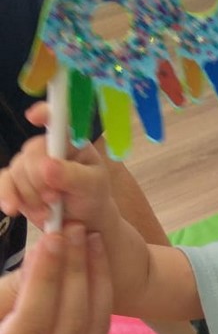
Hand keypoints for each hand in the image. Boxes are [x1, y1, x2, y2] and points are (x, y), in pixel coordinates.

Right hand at [0, 102, 108, 229]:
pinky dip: (8, 196)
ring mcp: (29, 164)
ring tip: (49, 212)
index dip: (44, 113)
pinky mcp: (16, 181)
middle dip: (40, 180)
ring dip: (31, 196)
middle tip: (55, 198)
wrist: (83, 219)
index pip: (57, 120)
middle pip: (31, 154)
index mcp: (70, 141)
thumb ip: (73, 176)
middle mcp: (47, 147)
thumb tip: (47, 166)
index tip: (34, 117)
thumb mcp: (92, 186)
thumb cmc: (92, 195)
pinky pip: (4, 183)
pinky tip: (12, 209)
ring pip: (17, 172)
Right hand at [0, 224, 111, 333]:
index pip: (34, 319)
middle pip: (70, 320)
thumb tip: (49, 250)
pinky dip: (101, 291)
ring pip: (92, 323)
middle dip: (76, 269)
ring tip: (89, 238)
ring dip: (94, 275)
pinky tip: (96, 260)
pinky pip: (98, 326)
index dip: (47, 276)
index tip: (53, 238)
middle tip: (76, 229)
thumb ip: (16, 286)